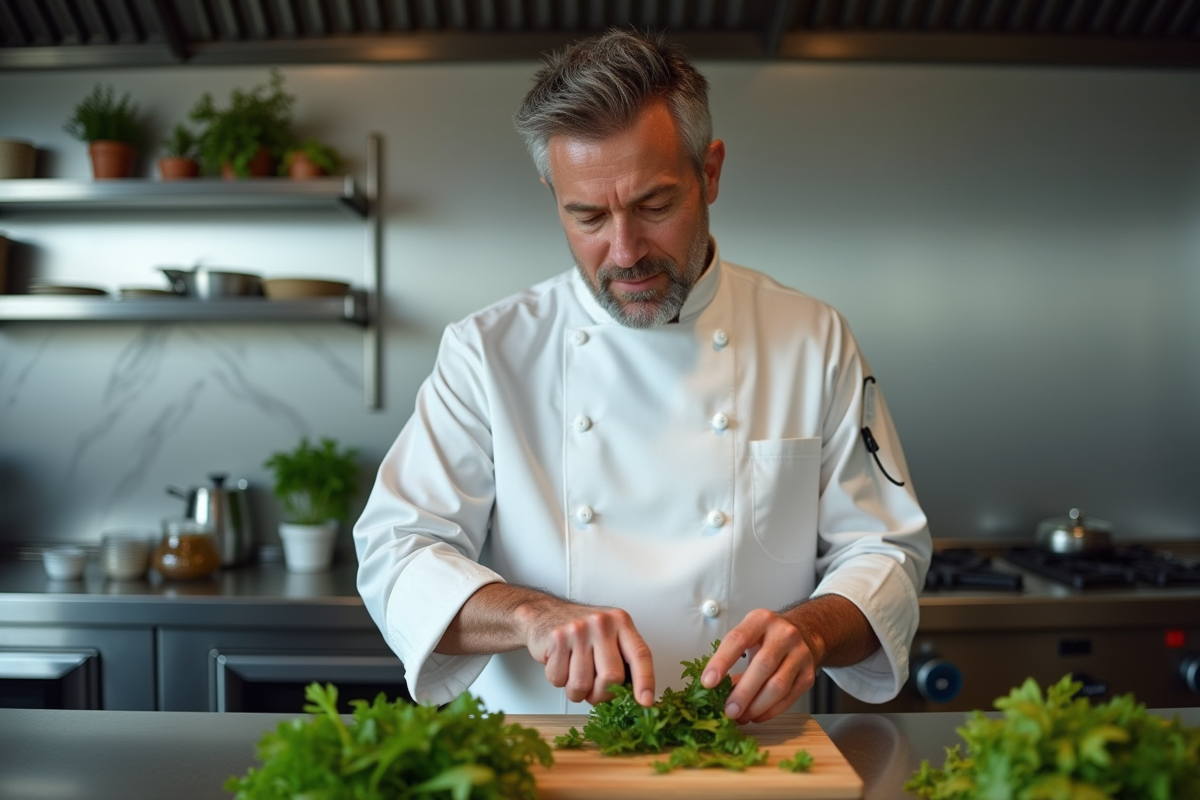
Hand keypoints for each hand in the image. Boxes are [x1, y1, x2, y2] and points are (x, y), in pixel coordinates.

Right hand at [517, 596, 654, 706]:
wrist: (545, 614)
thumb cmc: (582, 632)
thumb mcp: (610, 636)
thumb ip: (624, 661)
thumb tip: (637, 697)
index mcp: (621, 622)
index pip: (640, 655)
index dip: (645, 681)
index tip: (645, 702)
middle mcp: (602, 623)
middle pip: (611, 677)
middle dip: (602, 695)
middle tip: (595, 692)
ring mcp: (578, 630)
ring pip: (582, 684)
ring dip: (577, 691)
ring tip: (575, 675)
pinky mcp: (557, 639)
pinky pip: (559, 679)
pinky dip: (559, 680)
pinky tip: (561, 664)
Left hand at [700, 609, 815, 723]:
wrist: (804, 633)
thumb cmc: (767, 637)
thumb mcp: (749, 634)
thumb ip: (732, 656)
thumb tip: (714, 689)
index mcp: (761, 620)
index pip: (738, 639)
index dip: (721, 662)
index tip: (708, 683)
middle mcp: (784, 634)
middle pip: (762, 666)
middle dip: (743, 693)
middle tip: (728, 711)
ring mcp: (800, 654)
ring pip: (778, 686)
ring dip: (757, 706)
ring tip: (741, 716)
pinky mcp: (808, 674)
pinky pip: (789, 697)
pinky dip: (771, 711)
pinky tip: (757, 715)